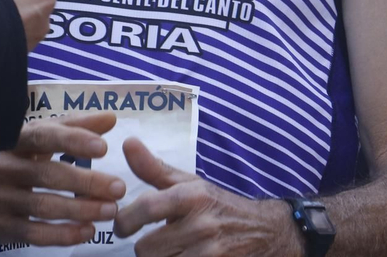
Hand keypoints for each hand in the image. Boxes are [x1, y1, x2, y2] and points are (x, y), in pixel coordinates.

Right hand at [0, 113, 126, 246]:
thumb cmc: (7, 157)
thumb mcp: (32, 137)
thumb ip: (72, 127)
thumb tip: (110, 119)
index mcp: (10, 139)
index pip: (41, 137)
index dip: (71, 140)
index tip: (102, 147)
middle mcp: (0, 167)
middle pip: (45, 175)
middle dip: (85, 182)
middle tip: (118, 187)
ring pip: (42, 206)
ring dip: (80, 210)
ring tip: (111, 210)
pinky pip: (33, 234)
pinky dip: (62, 235)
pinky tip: (87, 231)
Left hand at [114, 137, 302, 256]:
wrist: (264, 231)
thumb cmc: (218, 204)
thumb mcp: (190, 183)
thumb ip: (154, 168)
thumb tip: (127, 142)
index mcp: (191, 196)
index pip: (146, 208)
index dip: (125, 220)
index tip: (122, 226)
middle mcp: (201, 223)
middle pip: (146, 248)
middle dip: (145, 248)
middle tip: (153, 242)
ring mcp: (209, 251)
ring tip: (169, 251)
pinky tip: (182, 256)